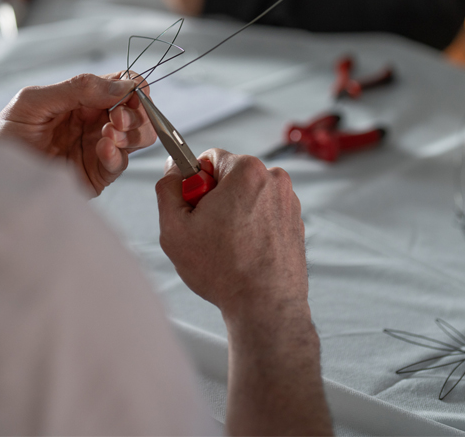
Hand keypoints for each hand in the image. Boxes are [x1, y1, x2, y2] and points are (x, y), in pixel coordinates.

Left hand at [0, 72, 156, 196]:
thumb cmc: (4, 136)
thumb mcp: (34, 102)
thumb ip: (76, 89)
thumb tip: (121, 85)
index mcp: (81, 99)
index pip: (120, 85)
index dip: (133, 86)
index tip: (132, 92)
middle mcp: (93, 122)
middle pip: (137, 112)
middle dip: (136, 112)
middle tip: (118, 118)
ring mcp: (97, 149)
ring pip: (137, 138)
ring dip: (132, 133)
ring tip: (111, 134)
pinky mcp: (95, 175)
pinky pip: (119, 164)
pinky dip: (117, 155)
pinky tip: (103, 149)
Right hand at [156, 148, 307, 322]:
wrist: (266, 306)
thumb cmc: (222, 269)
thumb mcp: (175, 228)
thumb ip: (168, 189)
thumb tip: (172, 170)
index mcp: (247, 170)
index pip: (210, 158)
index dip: (193, 182)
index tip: (193, 208)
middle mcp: (274, 179)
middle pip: (230, 177)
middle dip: (214, 199)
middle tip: (206, 232)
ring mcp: (289, 201)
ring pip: (247, 197)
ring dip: (234, 214)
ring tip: (227, 247)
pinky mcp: (296, 222)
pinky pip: (264, 214)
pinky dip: (252, 227)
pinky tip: (244, 254)